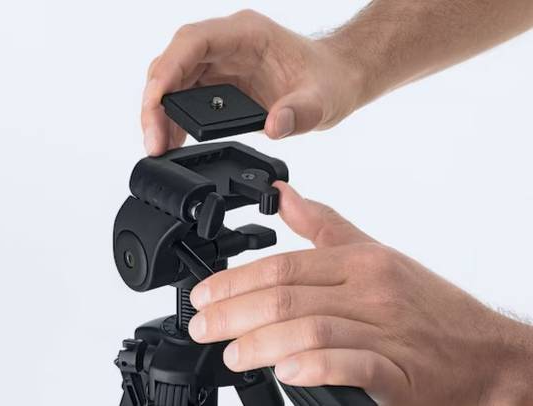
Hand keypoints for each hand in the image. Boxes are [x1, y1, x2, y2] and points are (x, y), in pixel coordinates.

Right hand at [141, 10, 363, 154]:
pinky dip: (175, 119)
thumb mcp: (322, 99)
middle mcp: (227, 44)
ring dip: (160, 113)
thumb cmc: (328, 78)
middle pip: (173, 64)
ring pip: (173, 81)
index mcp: (246, 34)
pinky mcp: (219, 83)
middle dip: (156, 102)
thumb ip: (300, 112)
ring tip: (159, 147)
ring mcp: (220, 62)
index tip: (155, 102)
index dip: (167, 70)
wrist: (336, 80)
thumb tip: (273, 127)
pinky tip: (173, 142)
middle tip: (154, 141)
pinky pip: (186, 97)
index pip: (192, 42)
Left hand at [188, 182, 532, 404]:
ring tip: (231, 354)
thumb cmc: (429, 305)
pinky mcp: (400, 371)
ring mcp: (385, 330)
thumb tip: (282, 196)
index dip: (236, 280)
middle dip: (234, 312)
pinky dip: (316, 367)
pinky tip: (285, 372)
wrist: (486, 352)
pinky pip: (353, 365)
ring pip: (311, 329)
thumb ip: (324, 227)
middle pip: (288, 297)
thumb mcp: (376, 255)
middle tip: (201, 326)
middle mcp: (370, 291)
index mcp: (360, 262)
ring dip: (264, 343)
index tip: (203, 294)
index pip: (285, 265)